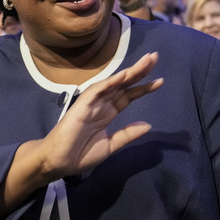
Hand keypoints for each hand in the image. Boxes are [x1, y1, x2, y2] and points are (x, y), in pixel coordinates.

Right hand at [37, 52, 162, 178]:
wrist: (59, 163)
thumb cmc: (80, 154)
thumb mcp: (110, 145)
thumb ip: (127, 134)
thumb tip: (147, 125)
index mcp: (108, 113)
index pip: (128, 96)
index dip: (143, 87)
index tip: (160, 81)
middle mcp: (101, 104)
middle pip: (123, 84)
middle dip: (139, 71)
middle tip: (155, 57)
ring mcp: (91, 103)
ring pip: (112, 83)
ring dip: (128, 72)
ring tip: (145, 62)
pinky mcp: (81, 106)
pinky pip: (96, 91)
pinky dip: (109, 82)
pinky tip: (123, 76)